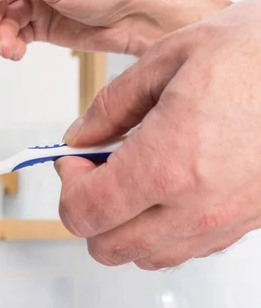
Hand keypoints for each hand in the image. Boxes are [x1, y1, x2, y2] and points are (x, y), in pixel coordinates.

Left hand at [55, 0, 260, 269]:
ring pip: (147, 256)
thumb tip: (78, 135)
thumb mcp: (167, 60)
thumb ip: (111, 107)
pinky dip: (161, 229)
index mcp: (167, 163)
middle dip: (88, 211)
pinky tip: (167, 187)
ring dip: (123, 224)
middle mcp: (197, 205)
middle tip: (95, 169)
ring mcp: (228, 220)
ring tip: (131, 176)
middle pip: (108, 247)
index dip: (67, 185)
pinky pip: (188, 248)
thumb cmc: (258, 51)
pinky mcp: (250, 222)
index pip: (85, 212)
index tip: (73, 158)